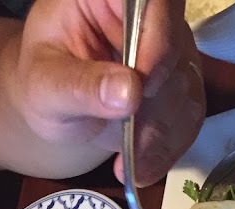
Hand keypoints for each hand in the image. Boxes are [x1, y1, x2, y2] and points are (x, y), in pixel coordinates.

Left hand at [10, 0, 205, 183]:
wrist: (57, 107)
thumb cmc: (43, 84)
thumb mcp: (46, 86)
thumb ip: (82, 86)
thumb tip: (129, 92)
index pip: (154, 4)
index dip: (158, 42)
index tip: (142, 88)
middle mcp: (148, 17)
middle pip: (175, 54)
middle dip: (154, 107)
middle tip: (128, 144)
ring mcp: (170, 51)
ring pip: (187, 92)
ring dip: (160, 135)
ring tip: (128, 161)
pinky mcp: (182, 87)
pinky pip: (191, 119)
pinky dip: (168, 150)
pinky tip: (141, 167)